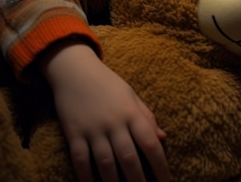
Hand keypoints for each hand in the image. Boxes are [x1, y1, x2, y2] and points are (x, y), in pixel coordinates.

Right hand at [39, 39, 170, 181]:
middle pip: (129, 158)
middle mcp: (114, 123)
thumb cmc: (108, 84)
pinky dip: (87, 177)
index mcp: (132, 113)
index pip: (150, 144)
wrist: (75, 70)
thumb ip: (147, 117)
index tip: (166, 181)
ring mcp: (93, 129)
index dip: (160, 165)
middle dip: (139, 181)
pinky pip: (81, 160)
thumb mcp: (132, 96)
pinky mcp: (74, 133)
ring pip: (106, 163)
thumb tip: (163, 138)